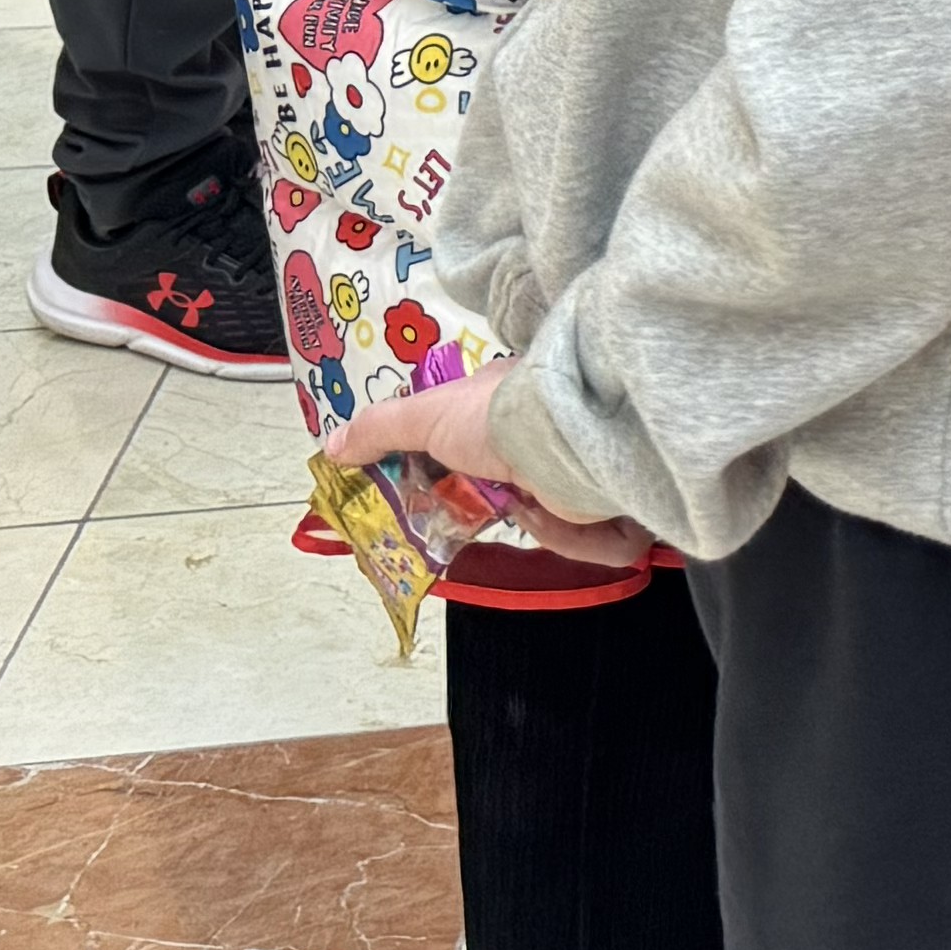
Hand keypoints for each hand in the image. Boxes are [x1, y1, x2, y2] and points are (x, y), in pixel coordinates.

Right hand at [313, 360, 658, 570]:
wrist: (564, 436)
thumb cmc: (498, 417)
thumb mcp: (424, 416)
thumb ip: (379, 431)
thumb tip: (333, 446)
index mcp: (511, 407)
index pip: (480, 446)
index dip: (460, 477)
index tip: (436, 496)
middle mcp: (553, 437)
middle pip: (521, 493)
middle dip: (502, 510)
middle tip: (485, 514)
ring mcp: (586, 468)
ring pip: (560, 524)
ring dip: (544, 525)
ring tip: (530, 506)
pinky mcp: (617, 504)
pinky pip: (599, 543)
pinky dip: (576, 538)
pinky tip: (563, 513)